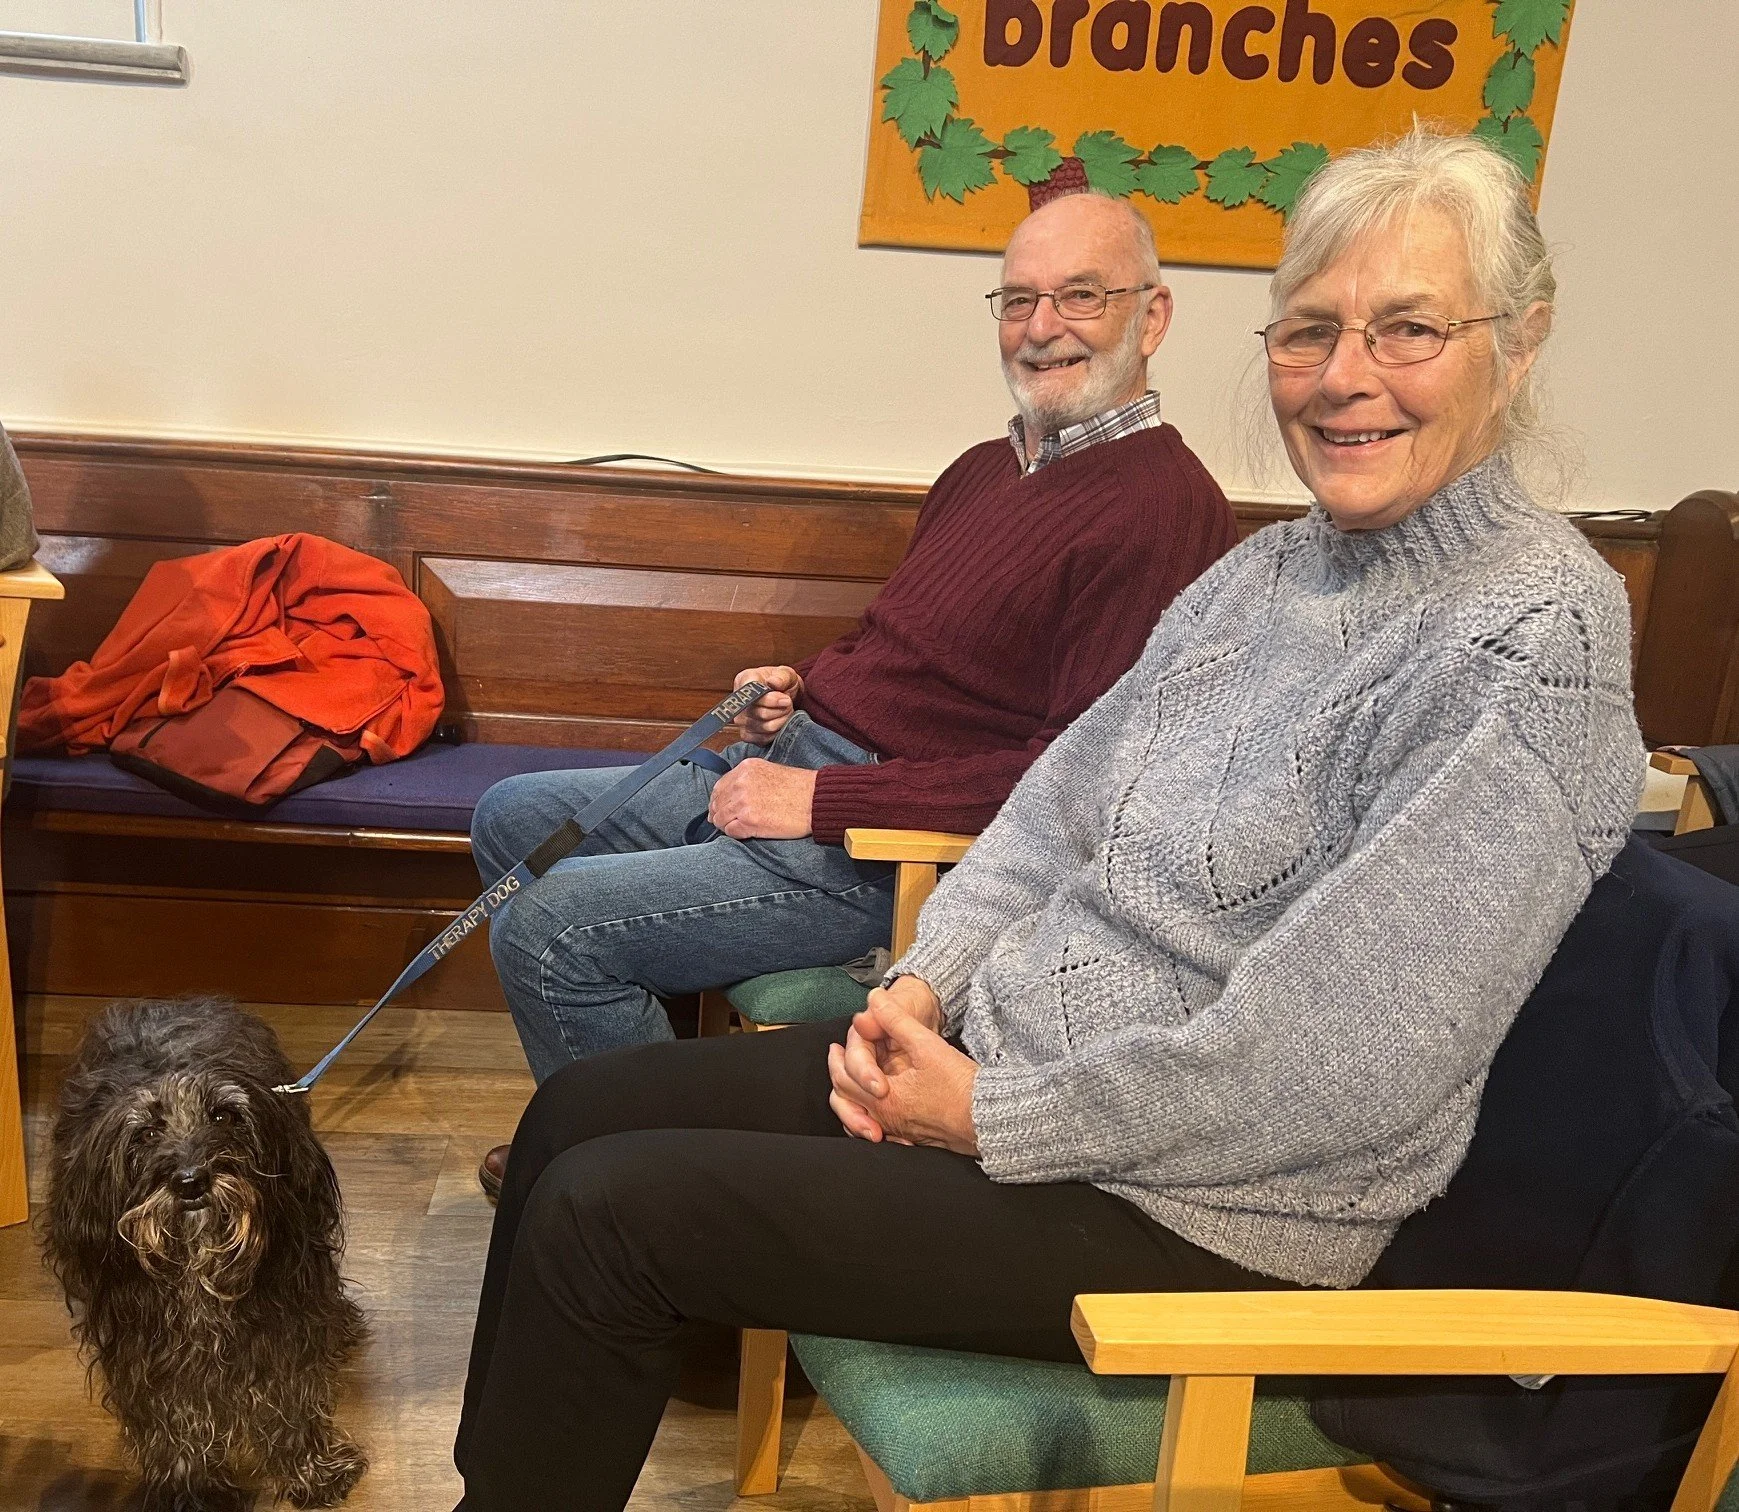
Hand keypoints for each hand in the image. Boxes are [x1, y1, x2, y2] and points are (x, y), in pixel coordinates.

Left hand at [707, 758, 815, 838]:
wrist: (816, 799)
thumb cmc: (799, 787)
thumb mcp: (769, 772)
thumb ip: (748, 779)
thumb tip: (732, 795)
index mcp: (745, 769)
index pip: (719, 787)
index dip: (718, 800)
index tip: (722, 808)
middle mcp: (740, 784)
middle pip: (717, 803)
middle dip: (719, 814)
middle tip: (726, 822)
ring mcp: (743, 803)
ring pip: (720, 819)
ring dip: (726, 825)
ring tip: (739, 828)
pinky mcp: (749, 821)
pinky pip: (730, 831)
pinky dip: (735, 834)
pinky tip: (746, 832)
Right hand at [733, 665, 802, 743]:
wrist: (785, 695)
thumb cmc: (783, 683)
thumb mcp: (787, 674)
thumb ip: (781, 676)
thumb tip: (773, 682)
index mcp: (744, 680)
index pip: (752, 695)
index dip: (771, 700)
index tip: (785, 698)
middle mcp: (738, 702)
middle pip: (760, 713)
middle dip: (781, 710)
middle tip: (788, 703)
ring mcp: (741, 720)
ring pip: (765, 727)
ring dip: (781, 720)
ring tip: (785, 711)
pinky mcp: (746, 734)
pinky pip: (763, 739)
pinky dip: (776, 732)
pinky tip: (779, 721)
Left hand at [828, 991, 977, 1155]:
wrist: (988, 1118)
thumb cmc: (960, 1085)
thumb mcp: (926, 1045)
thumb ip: (896, 1020)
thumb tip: (875, 998)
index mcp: (885, 1098)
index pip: (845, 1078)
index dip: (838, 1059)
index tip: (835, 1047)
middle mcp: (887, 1119)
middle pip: (847, 1101)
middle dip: (839, 1077)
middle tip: (835, 1060)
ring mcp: (899, 1133)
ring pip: (861, 1118)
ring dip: (850, 1101)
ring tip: (851, 1085)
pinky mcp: (912, 1139)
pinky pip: (881, 1130)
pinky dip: (870, 1117)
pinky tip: (875, 1109)